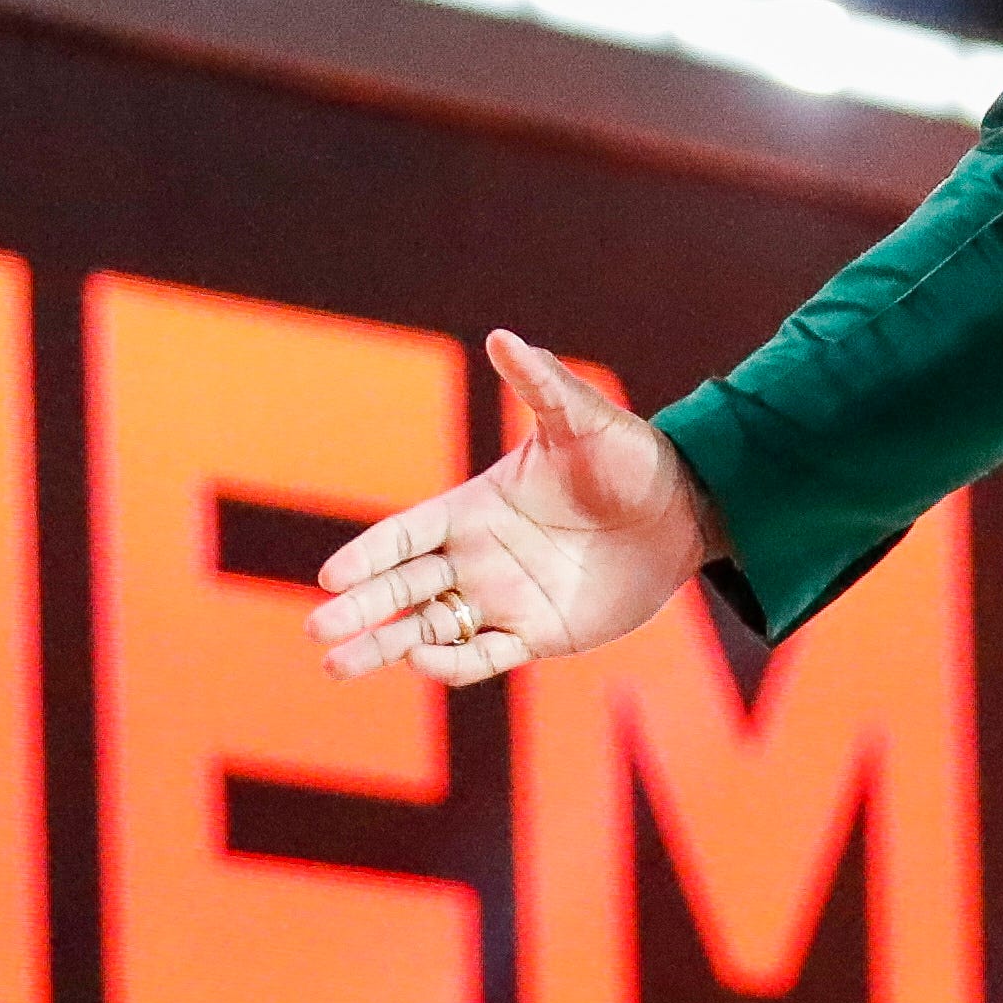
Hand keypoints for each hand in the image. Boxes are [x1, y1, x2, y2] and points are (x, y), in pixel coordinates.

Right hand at [307, 329, 716, 685]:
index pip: (406, 535)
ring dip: (384, 646)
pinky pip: (483, 657)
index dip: (370, 555)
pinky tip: (423, 662)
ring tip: (337, 666)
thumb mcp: (582, 419)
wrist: (684, 510)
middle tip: (319, 629)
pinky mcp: (538, 634)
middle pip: (404, 587)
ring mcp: (505, 599)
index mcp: (476, 507)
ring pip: (428, 628)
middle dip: (361, 608)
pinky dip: (451, 663)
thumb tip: (503, 337)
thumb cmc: (628, 456)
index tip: (333, 577)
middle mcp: (479, 557)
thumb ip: (541, 384)